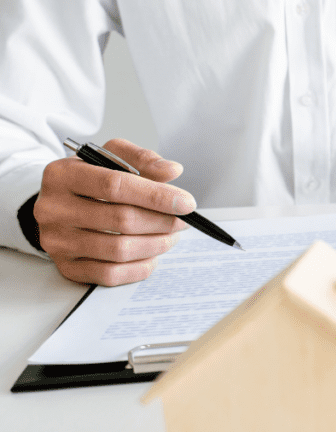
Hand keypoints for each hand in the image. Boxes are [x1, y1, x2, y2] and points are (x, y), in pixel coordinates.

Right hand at [34, 139, 195, 285]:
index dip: (156, 196)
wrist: (61, 205)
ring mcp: (56, 241)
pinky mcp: (65, 266)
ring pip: (119, 250)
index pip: (115, 186)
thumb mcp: (112, 157)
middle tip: (183, 221)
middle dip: (162, 222)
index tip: (186, 203)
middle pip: (121, 220)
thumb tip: (171, 170)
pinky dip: (140, 267)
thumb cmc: (92, 180)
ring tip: (171, 235)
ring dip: (156, 244)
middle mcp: (53, 209)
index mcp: (62, 175)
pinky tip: (152, 255)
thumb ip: (142, 159)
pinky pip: (110, 274)